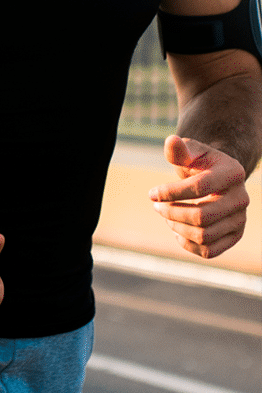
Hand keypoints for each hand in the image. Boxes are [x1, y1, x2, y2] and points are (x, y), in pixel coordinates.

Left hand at [150, 135, 248, 258]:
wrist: (217, 178)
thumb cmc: (199, 163)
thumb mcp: (190, 152)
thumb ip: (179, 150)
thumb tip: (171, 141)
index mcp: (232, 173)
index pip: (199, 187)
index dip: (170, 192)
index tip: (151, 194)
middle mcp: (241, 198)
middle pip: (202, 217)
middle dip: (171, 213)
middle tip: (157, 206)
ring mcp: (240, 219)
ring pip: (204, 236)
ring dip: (177, 227)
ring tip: (166, 216)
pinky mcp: (234, 236)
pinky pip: (209, 251)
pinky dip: (187, 244)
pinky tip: (177, 230)